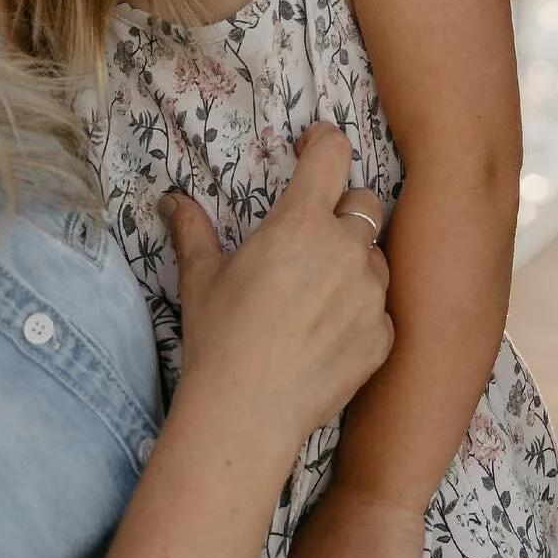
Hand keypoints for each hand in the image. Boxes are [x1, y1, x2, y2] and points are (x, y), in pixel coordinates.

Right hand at [164, 124, 392, 460]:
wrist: (246, 413)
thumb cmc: (219, 339)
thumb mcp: (202, 279)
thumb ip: (194, 232)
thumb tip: (173, 201)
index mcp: (301, 222)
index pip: (334, 153)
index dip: (324, 143)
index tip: (314, 147)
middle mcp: (346, 248)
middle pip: (364, 203)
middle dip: (342, 211)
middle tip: (312, 239)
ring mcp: (372, 293)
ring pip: (375, 257)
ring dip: (354, 264)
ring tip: (315, 298)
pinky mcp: (384, 334)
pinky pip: (381, 309)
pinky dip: (361, 314)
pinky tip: (327, 336)